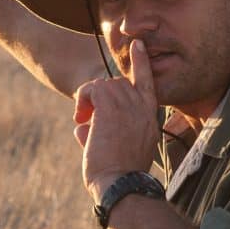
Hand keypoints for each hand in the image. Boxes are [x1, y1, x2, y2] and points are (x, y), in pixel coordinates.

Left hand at [74, 39, 161, 191]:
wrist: (121, 184)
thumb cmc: (119, 176)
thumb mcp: (123, 151)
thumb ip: (107, 133)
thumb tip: (81, 129)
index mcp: (149, 118)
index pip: (147, 82)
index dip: (141, 62)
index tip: (138, 45)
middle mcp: (141, 107)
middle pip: (118, 83)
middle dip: (100, 96)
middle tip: (88, 118)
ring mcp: (127, 105)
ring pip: (102, 85)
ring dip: (88, 99)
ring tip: (84, 120)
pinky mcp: (109, 107)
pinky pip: (91, 89)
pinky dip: (82, 100)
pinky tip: (80, 116)